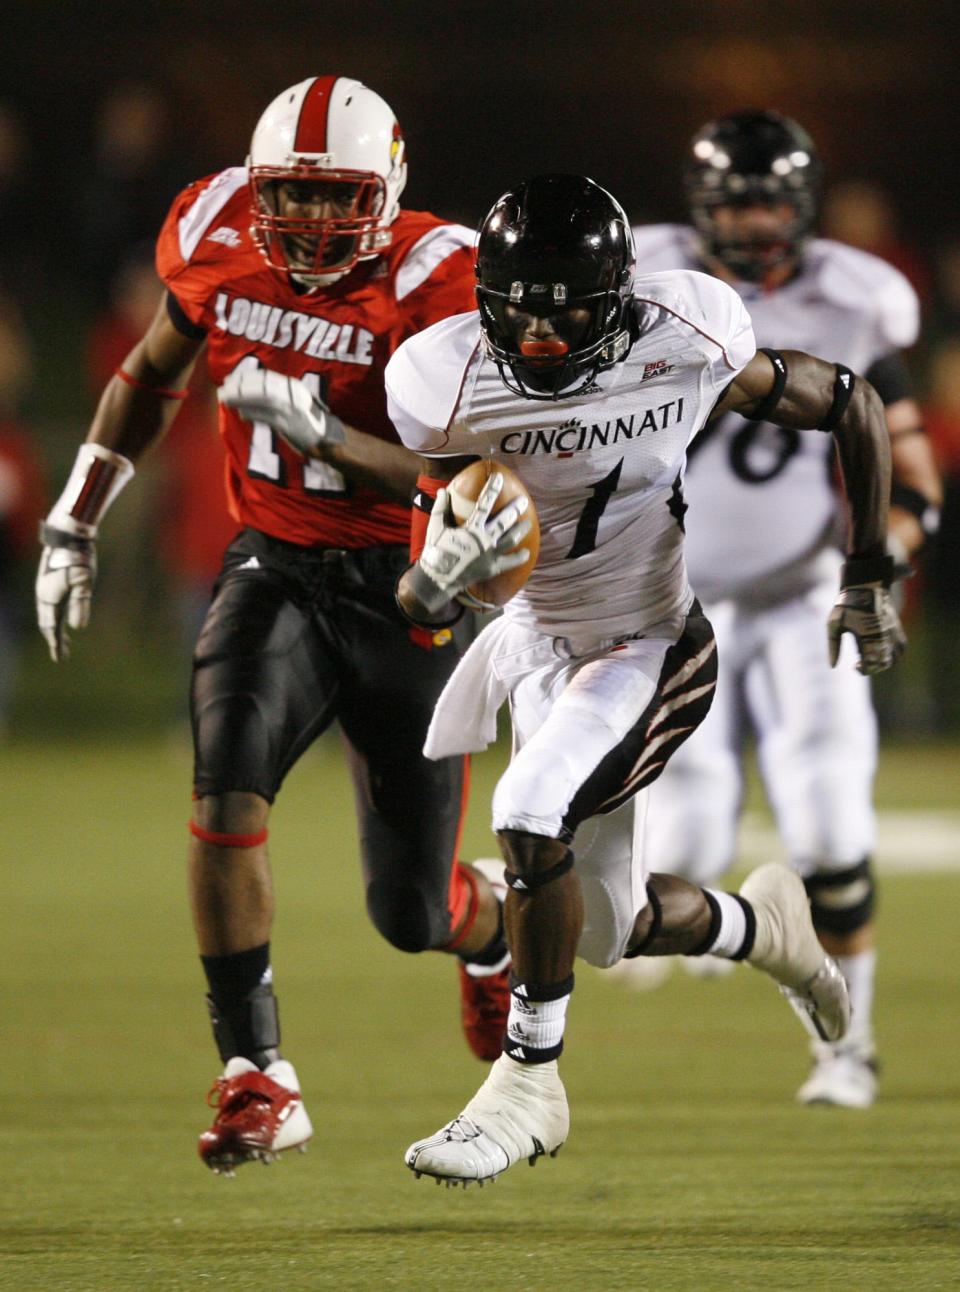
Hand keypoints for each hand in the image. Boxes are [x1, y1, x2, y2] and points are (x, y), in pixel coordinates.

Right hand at [36, 532, 96, 661]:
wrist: (67, 535)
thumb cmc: (78, 558)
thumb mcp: (83, 582)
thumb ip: (80, 604)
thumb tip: (77, 628)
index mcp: (50, 599)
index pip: (51, 627)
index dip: (56, 643)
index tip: (60, 658)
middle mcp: (44, 595)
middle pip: (48, 623)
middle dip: (55, 639)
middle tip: (62, 654)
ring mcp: (45, 587)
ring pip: (48, 613)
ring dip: (54, 628)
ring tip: (63, 640)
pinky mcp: (49, 581)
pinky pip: (50, 604)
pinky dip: (55, 615)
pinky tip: (61, 615)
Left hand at [218, 369, 344, 456]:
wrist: (328, 439)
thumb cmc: (310, 422)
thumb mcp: (296, 402)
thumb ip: (279, 396)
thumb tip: (254, 396)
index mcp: (292, 386)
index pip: (264, 377)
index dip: (245, 377)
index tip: (230, 379)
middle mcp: (290, 394)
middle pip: (259, 386)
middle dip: (239, 386)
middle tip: (222, 388)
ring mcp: (289, 408)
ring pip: (259, 398)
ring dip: (240, 398)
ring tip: (225, 399)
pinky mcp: (287, 423)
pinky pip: (265, 416)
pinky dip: (252, 413)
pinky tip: (241, 414)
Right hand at [416, 474, 531, 613]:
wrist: (438, 578)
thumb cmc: (436, 551)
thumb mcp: (435, 527)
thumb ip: (441, 508)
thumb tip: (443, 490)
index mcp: (471, 529)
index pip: (485, 504)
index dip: (492, 489)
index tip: (499, 477)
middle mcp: (484, 541)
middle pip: (504, 521)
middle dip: (515, 509)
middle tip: (524, 501)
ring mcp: (490, 555)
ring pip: (511, 539)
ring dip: (521, 530)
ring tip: (529, 523)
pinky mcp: (492, 568)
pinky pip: (510, 562)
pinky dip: (519, 558)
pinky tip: (527, 552)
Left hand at [827, 582, 905, 674]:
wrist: (866, 584)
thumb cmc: (846, 604)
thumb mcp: (833, 625)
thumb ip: (833, 647)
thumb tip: (832, 666)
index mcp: (867, 636)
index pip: (871, 664)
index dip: (864, 670)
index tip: (855, 666)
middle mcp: (883, 635)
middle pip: (884, 663)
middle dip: (872, 667)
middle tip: (860, 662)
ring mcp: (892, 631)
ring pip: (895, 656)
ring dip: (883, 661)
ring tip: (871, 657)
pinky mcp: (897, 626)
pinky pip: (902, 647)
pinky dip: (895, 653)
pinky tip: (883, 650)